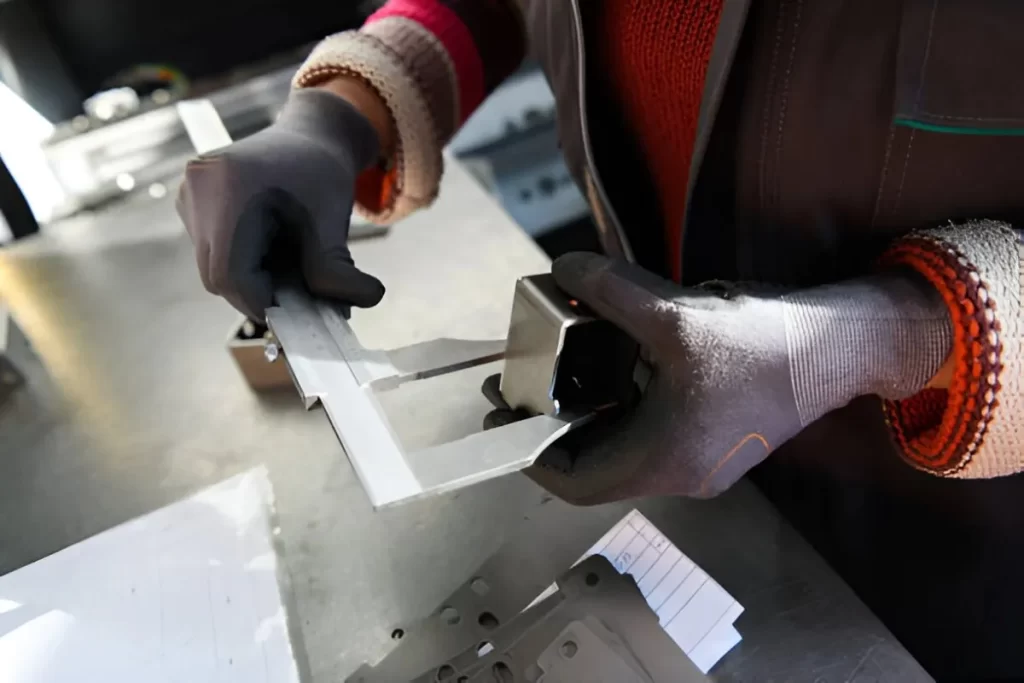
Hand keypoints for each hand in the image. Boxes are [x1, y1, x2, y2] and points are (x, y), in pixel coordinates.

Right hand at [176, 89, 384, 319]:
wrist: (309, 135)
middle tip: (301, 293)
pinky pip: (212, 253)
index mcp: (228, 187)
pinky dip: (244, 263)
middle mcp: (197, 188)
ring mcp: (188, 196)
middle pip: (217, 276)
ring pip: (213, 268)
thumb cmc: (320, 172)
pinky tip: (272, 246)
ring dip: (253, 278)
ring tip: (290, 261)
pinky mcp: (190, 204)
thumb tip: (367, 301)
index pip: (230, 273)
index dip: (262, 303)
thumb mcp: (333, 221)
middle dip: (261, 293)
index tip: (296, 313)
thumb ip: (339, 269)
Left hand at [485, 253, 949, 504]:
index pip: (574, 482)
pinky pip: (651, 439)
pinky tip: (612, 372)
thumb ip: (609, 291)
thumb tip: (564, 268)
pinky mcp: (715, 445)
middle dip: (555, 433)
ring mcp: (701, 464)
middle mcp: (680, 475)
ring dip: (590, 421)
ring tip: (561, 379)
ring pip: (624, 453)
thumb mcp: (674, 313)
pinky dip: (622, 413)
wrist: (840, 347)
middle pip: (596, 469)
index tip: (505, 421)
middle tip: (526, 393)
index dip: (531, 455)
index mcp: (664, 459)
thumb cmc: (762, 341)